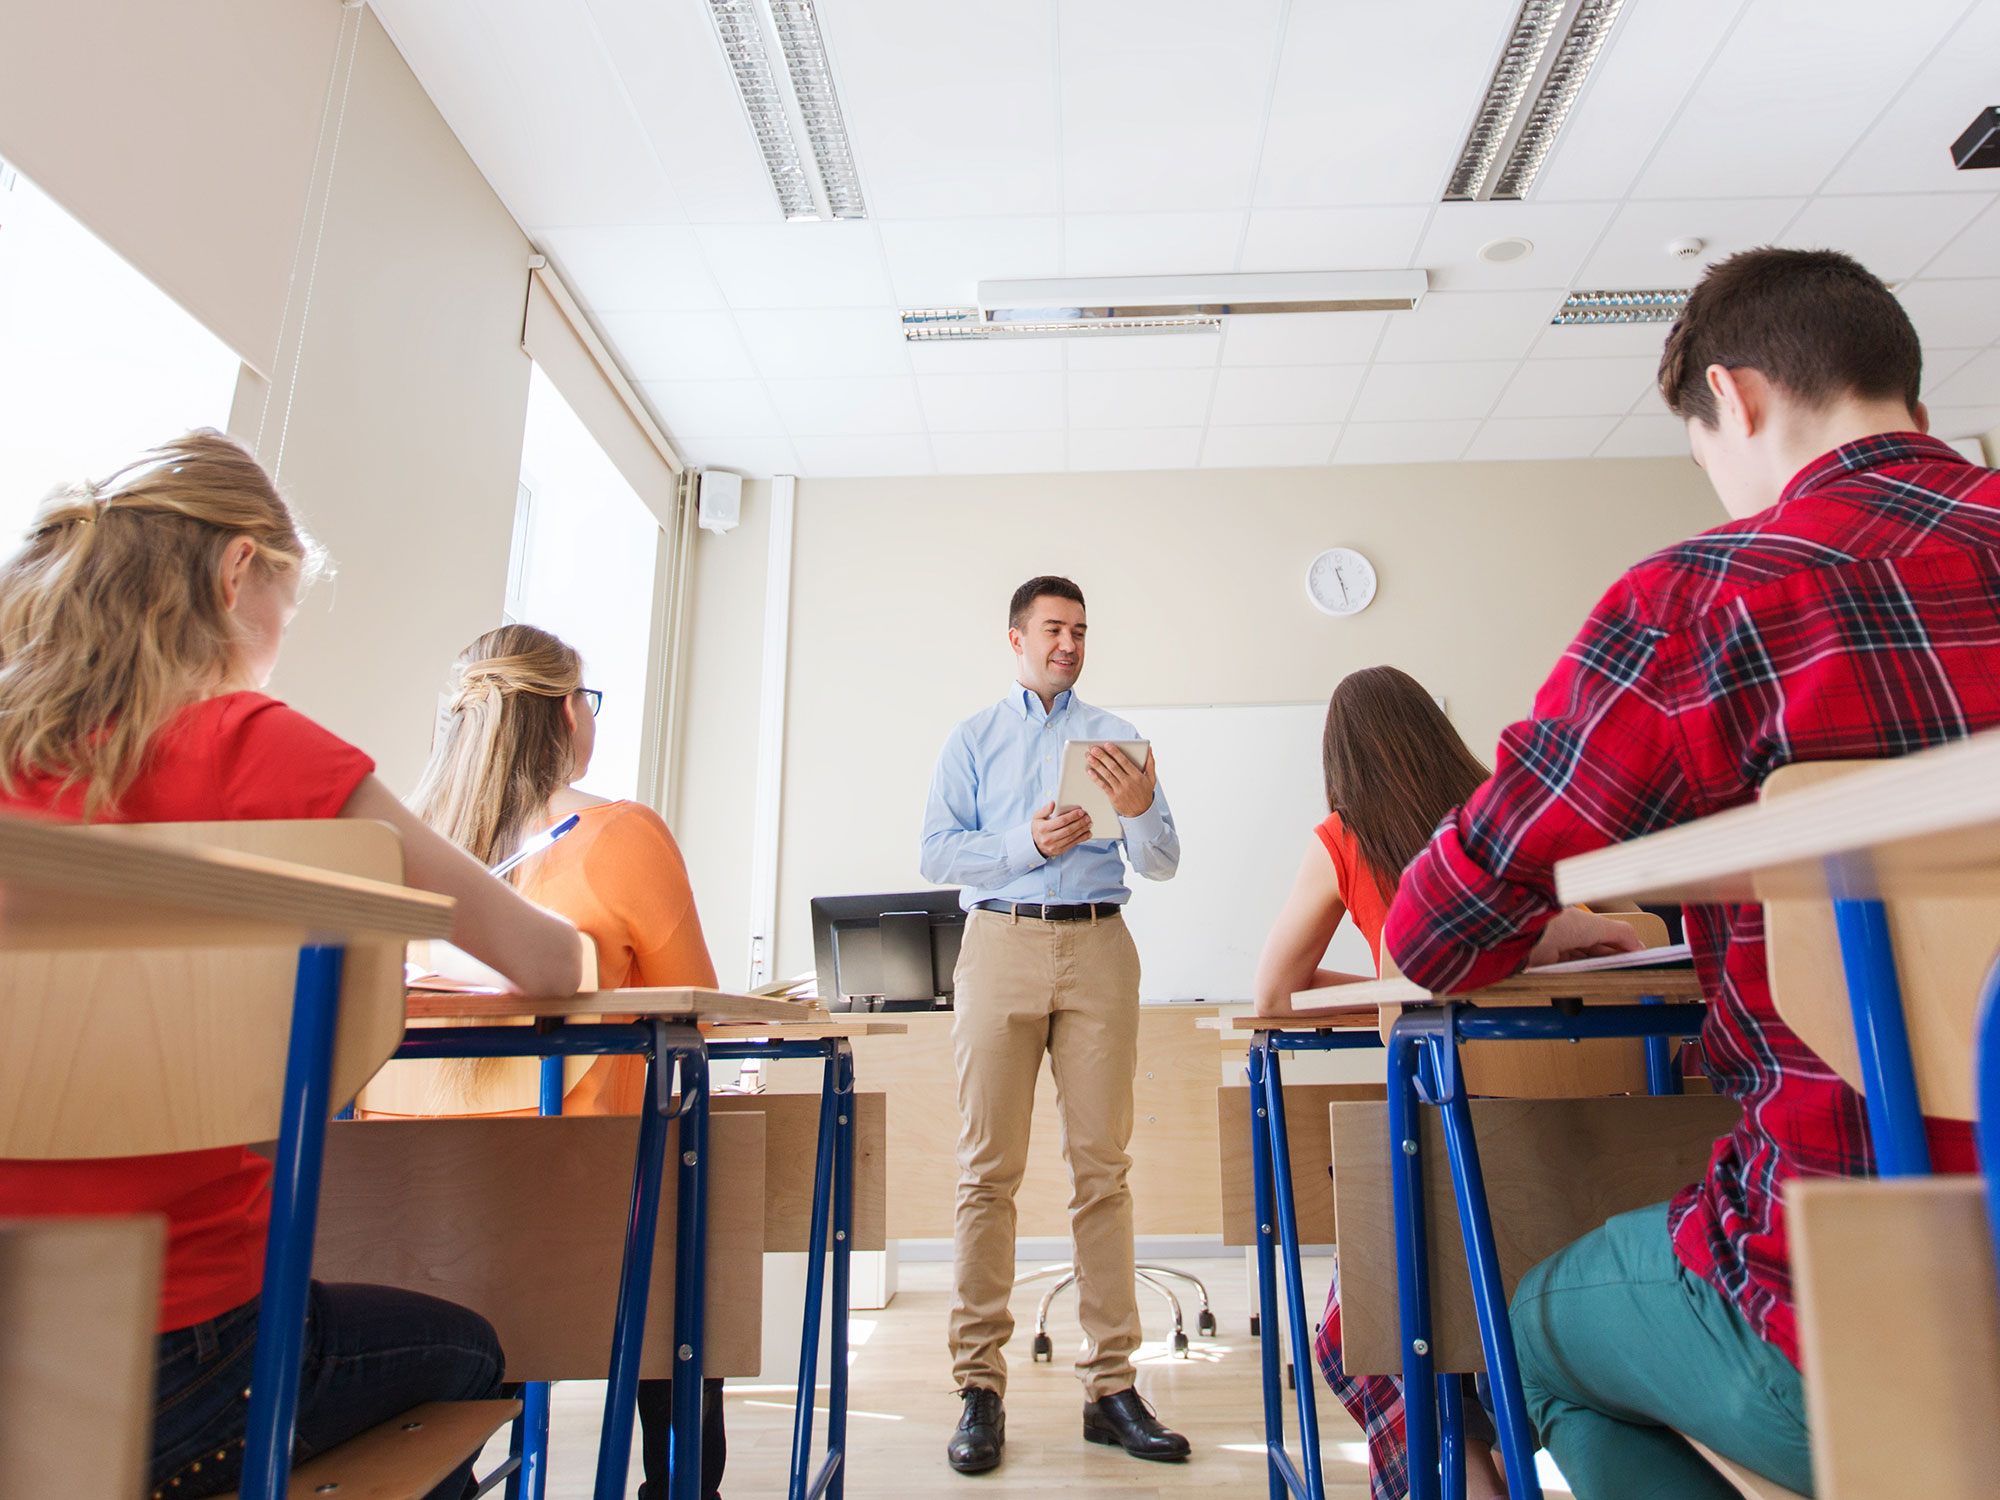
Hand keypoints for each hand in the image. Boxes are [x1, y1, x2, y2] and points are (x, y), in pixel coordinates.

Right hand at [1031, 801, 1091, 858]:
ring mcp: (1054, 846)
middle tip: (1088, 817)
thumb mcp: (1038, 817)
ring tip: (1089, 824)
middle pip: (1068, 830)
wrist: (1035, 844)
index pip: (1061, 821)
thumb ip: (1045, 809)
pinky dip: (1082, 838)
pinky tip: (1087, 833)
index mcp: (1043, 828)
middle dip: (1080, 823)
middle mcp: (1048, 838)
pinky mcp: (1059, 851)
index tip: (1080, 811)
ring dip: (1082, 830)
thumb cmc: (1039, 828)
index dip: (1072, 816)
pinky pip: (1073, 844)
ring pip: (1072, 837)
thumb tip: (1053, 803)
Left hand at [1088, 745, 1156, 818]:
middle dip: (1102, 756)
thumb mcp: (1151, 778)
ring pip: (1107, 775)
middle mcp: (1128, 782)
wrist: (1141, 813)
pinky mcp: (1114, 797)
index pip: (1124, 761)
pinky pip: (1103, 786)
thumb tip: (1149, 748)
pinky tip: (1090, 772)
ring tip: (1089, 757)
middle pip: (1113, 767)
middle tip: (1093, 748)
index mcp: (1137, 775)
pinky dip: (1096, 779)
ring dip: (1097, 765)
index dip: (1115, 752)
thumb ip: (1150, 763)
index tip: (1107, 744)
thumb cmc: (1145, 793)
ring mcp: (1120, 790)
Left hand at [1528, 907, 1647, 967]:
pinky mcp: (1550, 967)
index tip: (1634, 957)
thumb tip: (1640, 945)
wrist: (1535, 935)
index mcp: (1578, 922)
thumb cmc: (1565, 924)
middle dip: (1611, 960)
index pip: (1602, 936)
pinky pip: (1570, 973)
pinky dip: (1583, 977)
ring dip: (1599, 970)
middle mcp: (1567, 936)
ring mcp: (1558, 951)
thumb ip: (1623, 933)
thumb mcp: (1601, 926)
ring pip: (1583, 964)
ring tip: (1618, 977)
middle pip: (1594, 952)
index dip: (1618, 946)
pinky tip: (1596, 981)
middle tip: (1629, 970)